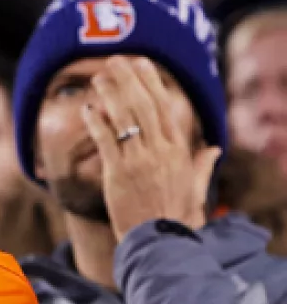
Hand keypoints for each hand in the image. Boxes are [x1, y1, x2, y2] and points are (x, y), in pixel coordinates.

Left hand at [80, 56, 220, 240]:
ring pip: (123, 117)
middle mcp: (160, 150)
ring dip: (110, 93)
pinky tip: (87, 107)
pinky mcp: (117, 173)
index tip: (141, 64)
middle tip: (115, 60)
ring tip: (98, 77)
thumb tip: (214, 148)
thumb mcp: (194, 189)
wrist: (160, 243)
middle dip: (128, 79)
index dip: (151, 83)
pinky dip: (96, 122)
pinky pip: (105, 140)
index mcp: (178, 150)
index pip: (164, 107)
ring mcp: (138, 160)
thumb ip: (201, 165)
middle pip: (143, 104)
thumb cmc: (177, 218)